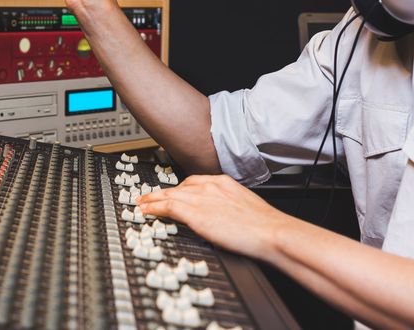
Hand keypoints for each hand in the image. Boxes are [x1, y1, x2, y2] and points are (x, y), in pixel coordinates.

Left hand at [138, 174, 292, 258]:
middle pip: (179, 187)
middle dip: (163, 193)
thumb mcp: (245, 208)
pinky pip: (168, 207)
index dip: (179, 189)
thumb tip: (224, 216)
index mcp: (224, 182)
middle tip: (149, 197)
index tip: (171, 193)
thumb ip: (229, 207)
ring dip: (153, 200)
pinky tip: (147, 211)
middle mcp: (210, 186)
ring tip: (142, 204)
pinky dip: (155, 208)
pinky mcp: (195, 212)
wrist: (271, 231)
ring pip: (169, 195)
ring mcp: (202, 198)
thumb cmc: (265, 225)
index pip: (194, 182)